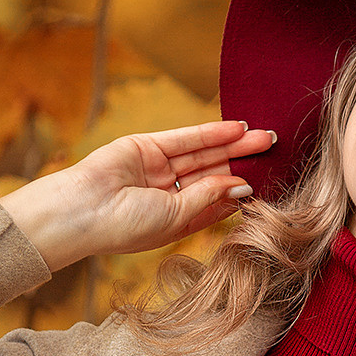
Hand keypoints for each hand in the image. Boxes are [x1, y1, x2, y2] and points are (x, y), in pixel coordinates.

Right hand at [0, 120, 274, 272]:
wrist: (81, 213)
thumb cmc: (125, 227)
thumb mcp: (175, 217)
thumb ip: (208, 197)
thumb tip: (242, 185)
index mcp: (176, 221)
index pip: (217, 202)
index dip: (242, 191)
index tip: (271, 181)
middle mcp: (169, 195)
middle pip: (214, 174)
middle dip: (243, 161)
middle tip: (274, 147)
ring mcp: (157, 170)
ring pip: (203, 154)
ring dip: (233, 145)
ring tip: (263, 136)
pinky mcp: (146, 147)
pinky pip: (185, 139)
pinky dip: (211, 133)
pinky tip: (236, 128)